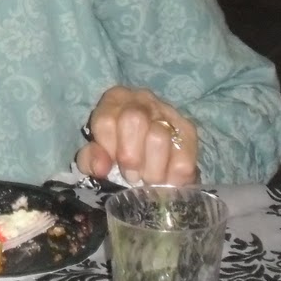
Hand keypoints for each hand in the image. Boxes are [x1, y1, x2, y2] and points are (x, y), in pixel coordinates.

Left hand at [76, 86, 198, 185]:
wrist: (149, 154)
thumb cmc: (117, 150)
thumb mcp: (98, 152)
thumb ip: (92, 159)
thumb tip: (101, 168)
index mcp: (115, 99)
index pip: (106, 119)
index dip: (109, 148)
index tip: (114, 165)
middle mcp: (142, 100)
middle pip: (134, 120)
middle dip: (131, 157)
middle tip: (132, 176)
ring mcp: (168, 112)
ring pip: (159, 137)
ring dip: (152, 168)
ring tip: (148, 179)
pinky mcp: (188, 130)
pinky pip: (184, 156)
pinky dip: (173, 176)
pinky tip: (166, 181)